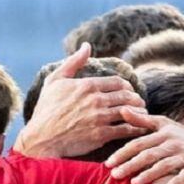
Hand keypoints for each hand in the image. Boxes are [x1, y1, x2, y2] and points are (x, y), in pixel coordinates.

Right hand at [14, 43, 148, 158]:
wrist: (41, 138)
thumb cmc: (46, 110)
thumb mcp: (55, 80)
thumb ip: (73, 62)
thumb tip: (87, 45)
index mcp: (87, 85)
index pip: (118, 82)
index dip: (127, 86)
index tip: (128, 91)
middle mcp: (96, 100)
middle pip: (127, 96)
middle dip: (135, 99)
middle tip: (139, 102)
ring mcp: (100, 118)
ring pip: (129, 111)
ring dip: (139, 112)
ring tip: (142, 114)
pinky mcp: (101, 135)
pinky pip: (126, 129)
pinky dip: (135, 127)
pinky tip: (137, 128)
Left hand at [105, 112, 183, 183]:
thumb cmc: (182, 136)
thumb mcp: (163, 124)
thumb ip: (141, 120)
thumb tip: (122, 109)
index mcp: (162, 135)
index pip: (138, 143)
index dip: (123, 153)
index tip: (108, 163)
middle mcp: (172, 144)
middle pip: (148, 155)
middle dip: (130, 165)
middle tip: (115, 175)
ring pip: (165, 165)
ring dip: (150, 174)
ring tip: (134, 183)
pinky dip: (179, 181)